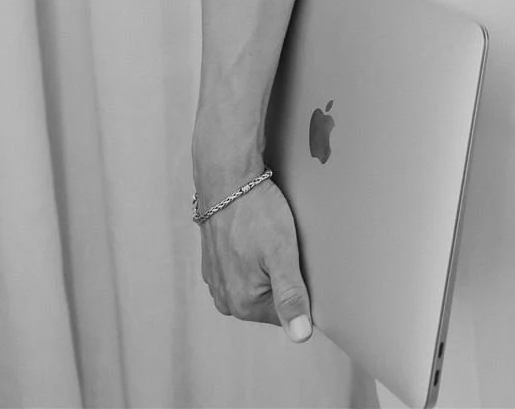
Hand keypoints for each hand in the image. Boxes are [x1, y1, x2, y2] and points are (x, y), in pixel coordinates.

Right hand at [197, 175, 312, 342]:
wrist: (226, 177)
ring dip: (265, 265)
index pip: (287, 312)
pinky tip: (255, 235)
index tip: (297, 259)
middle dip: (280, 275)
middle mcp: (225, 299)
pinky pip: (241, 268)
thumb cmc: (257, 212)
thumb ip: (291, 297)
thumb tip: (301, 336)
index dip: (298, 286)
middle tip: (282, 244)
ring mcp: (216, 281)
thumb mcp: (283, 253)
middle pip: (270, 298)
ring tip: (267, 237)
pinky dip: (250, 255)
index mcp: (243, 305)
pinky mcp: (213, 262)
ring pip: (255, 282)